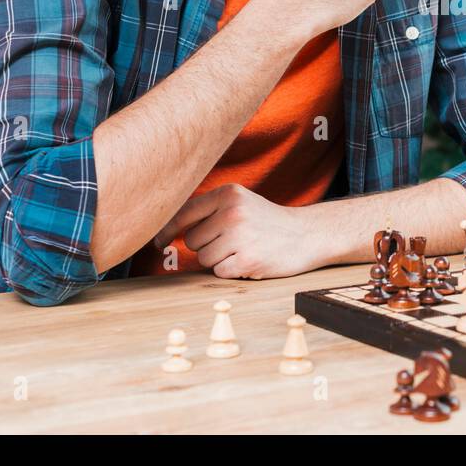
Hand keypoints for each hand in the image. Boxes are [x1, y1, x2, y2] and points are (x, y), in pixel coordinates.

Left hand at [155, 184, 329, 279]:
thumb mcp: (241, 203)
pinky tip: (248, 261)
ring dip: (218, 260)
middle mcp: (232, 211)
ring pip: (204, 258)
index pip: (184, 213)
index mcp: (228, 193)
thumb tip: (168, 227)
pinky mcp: (247, 259)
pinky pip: (219, 272)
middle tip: (232, 242)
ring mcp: (240, 235)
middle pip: (193, 240)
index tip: (158, 242)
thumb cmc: (268, 222)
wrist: (307, 235)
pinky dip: (230, 271)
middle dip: (207, 246)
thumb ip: (210, 209)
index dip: (167, 230)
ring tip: (241, 250)